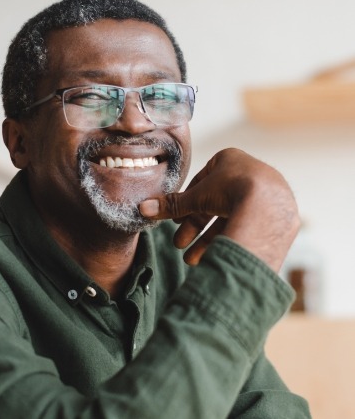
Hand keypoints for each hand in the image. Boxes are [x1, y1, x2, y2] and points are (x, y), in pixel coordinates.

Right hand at [139, 148, 299, 272]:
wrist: (269, 206)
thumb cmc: (230, 190)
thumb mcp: (195, 197)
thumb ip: (171, 205)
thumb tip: (143, 209)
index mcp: (230, 159)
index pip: (201, 183)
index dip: (186, 204)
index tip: (176, 220)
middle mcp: (249, 173)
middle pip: (214, 204)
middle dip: (194, 227)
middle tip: (179, 244)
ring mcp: (265, 194)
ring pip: (229, 219)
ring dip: (207, 240)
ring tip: (192, 260)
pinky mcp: (276, 215)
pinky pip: (247, 227)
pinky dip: (228, 241)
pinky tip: (214, 257)